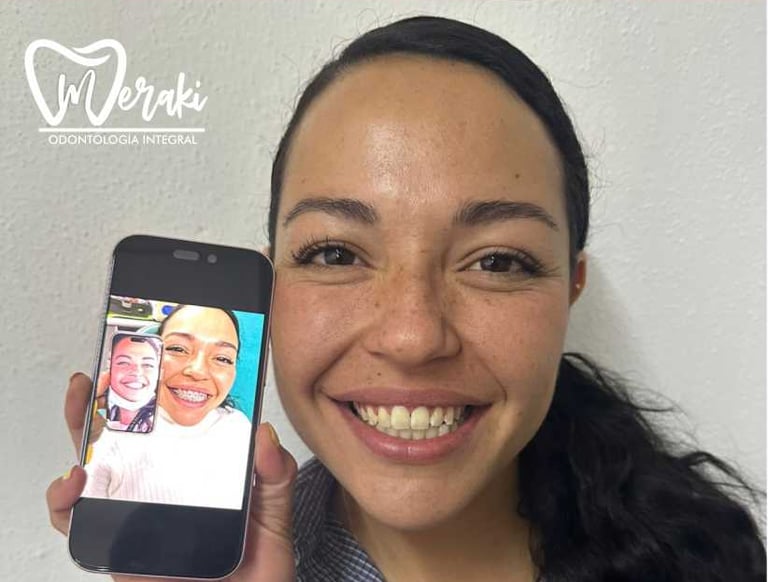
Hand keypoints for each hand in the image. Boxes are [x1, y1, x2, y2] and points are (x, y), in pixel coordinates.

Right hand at [47, 373, 298, 580]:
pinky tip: (74, 485)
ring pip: (93, 469)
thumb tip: (265, 436)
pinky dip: (66, 503)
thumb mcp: (274, 510)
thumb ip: (274, 474)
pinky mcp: (116, 546)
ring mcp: (135, 512)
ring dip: (77, 437)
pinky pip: (79, 524)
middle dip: (100, 403)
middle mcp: (160, 484)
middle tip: (94, 376)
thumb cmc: (258, 564)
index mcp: (195, 467)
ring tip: (81, 414)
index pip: (168, 424)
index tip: (145, 362)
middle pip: (121, 437)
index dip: (150, 393)